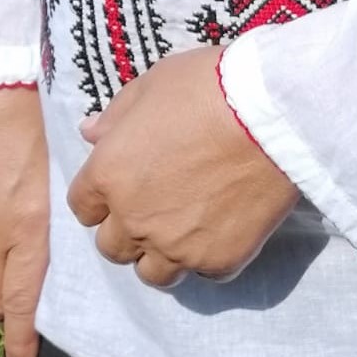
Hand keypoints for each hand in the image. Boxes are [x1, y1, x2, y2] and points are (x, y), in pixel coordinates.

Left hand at [66, 47, 298, 287]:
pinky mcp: (218, 260)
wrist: (274, 112)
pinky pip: (203, 272)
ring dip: (163, 252)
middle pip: (112, 247)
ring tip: (189, 226)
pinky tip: (226, 226)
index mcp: (108, 175)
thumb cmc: (209, 87)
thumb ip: (117, 114)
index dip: (103, 195)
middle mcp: (133, 219)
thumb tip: (90, 133)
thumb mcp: (155, 83)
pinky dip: (209, 254)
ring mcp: (176, 246)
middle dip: (129, 227)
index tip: (126, 183)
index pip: (83, 207)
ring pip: (153, 273)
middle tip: (160, 203)